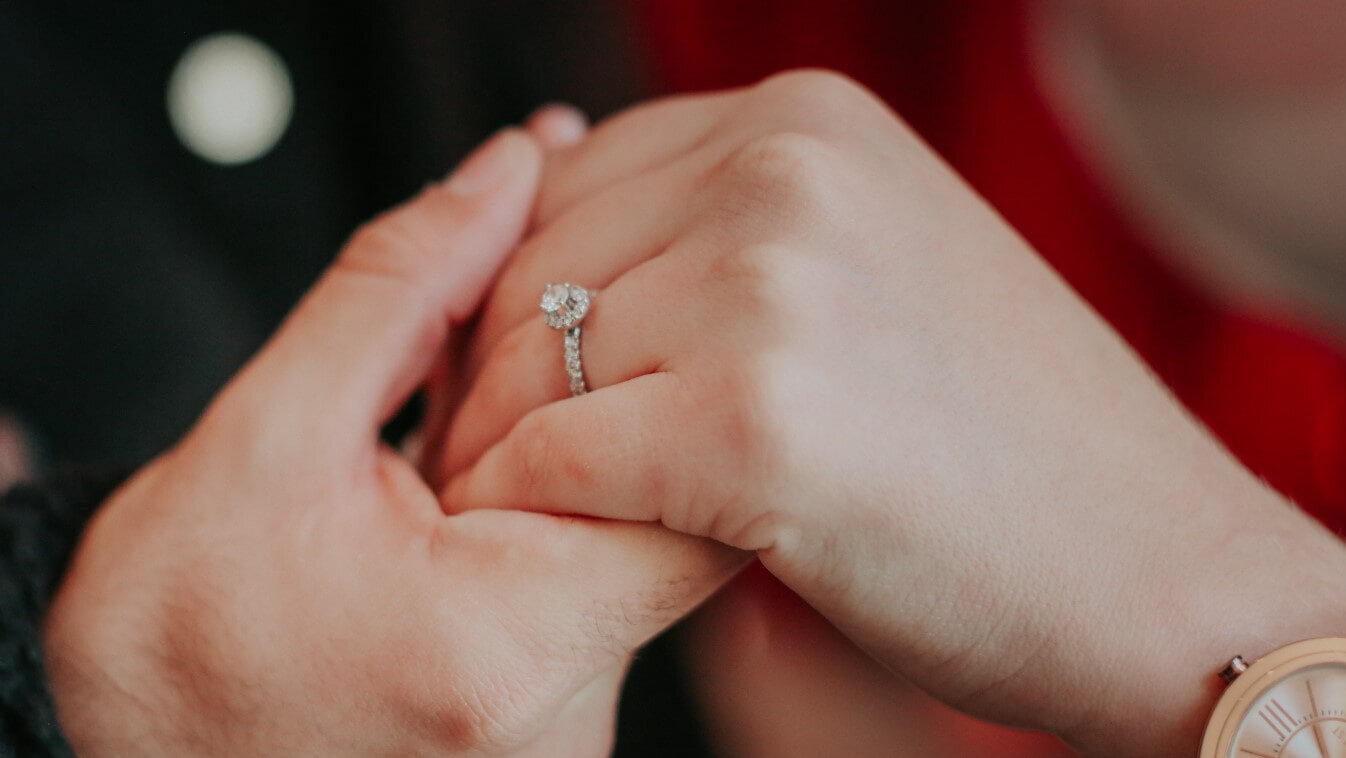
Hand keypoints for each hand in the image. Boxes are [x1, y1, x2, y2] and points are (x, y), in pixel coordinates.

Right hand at [43, 128, 740, 757]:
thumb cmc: (177, 637)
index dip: (670, 378)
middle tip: (508, 358)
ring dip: (572, 451)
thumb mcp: (264, 437)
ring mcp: (567, 726)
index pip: (700, 490)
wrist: (135, 753)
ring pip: (635, 541)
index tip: (598, 324)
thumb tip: (506, 174)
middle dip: (605, 401)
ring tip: (461, 434)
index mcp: (504, 641)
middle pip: (675, 510)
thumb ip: (398, 292)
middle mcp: (565, 709)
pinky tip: (470, 485)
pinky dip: (549, 510)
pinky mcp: (553, 719)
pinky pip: (594, 585)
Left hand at [439, 71, 1345, 756]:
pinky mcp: (761, 416)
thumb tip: (557, 233)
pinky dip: (533, 512)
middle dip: (491, 373)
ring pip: (531, 364)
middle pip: (534, 267)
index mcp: (802, 119)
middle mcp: (785, 169)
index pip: (572, 186)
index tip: (503, 376)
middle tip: (479, 457)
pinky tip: (562, 548)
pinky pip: (558, 458)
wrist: (1159, 573)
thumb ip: (723, 236)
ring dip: (499, 448)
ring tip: (508, 509)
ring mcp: (776, 283)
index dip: (515, 291)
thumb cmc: (1009, 446)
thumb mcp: (866, 274)